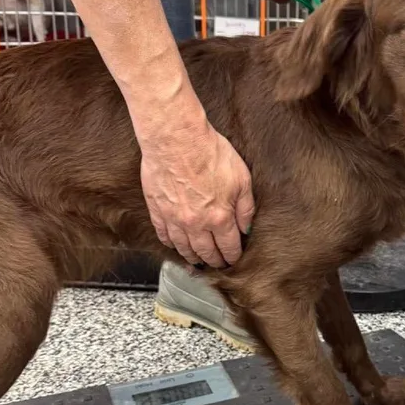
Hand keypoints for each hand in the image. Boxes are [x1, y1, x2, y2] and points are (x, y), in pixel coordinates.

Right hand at [140, 109, 254, 268]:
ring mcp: (174, 219)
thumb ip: (246, 207)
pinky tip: (175, 244)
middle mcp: (196, 224)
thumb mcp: (242, 179)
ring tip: (198, 261)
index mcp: (220, 218)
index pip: (228, 247)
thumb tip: (247, 227)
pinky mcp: (157, 209)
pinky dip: (171, 243)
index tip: (234, 259)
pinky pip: (164, 234)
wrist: (176, 138)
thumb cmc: (210, 153)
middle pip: (206, 252)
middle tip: (218, 265)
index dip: (233, 256)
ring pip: (184, 248)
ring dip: (193, 257)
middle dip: (214, 261)